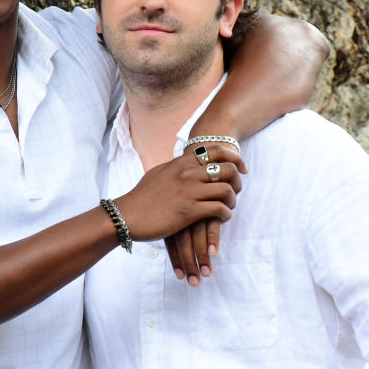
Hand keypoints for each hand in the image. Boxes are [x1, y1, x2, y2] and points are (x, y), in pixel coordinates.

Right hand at [117, 145, 244, 242]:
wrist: (126, 215)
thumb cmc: (141, 197)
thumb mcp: (160, 173)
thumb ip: (176, 167)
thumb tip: (186, 162)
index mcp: (182, 162)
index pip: (217, 151)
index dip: (235, 158)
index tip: (242, 168)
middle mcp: (187, 173)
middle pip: (227, 169)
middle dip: (237, 181)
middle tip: (236, 191)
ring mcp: (189, 191)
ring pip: (226, 189)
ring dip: (232, 200)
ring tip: (228, 207)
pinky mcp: (189, 211)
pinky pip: (219, 209)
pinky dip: (225, 214)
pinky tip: (221, 218)